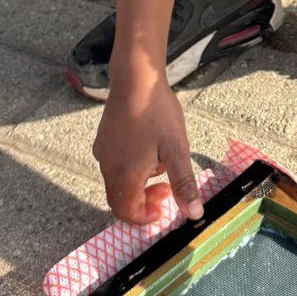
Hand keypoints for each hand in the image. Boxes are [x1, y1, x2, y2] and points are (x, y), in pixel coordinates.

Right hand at [93, 79, 203, 225]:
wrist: (136, 78)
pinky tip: (147, 149)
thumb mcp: (176, 149)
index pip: (126, 212)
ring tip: (160, 163)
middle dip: (143, 201)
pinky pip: (113, 164)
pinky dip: (129, 169)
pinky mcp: (102, 138)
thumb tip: (194, 214)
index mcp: (125, 174)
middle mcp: (108, 166)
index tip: (163, 208)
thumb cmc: (157, 112)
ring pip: (116, 182)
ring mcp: (102, 151)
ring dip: (137, 184)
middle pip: (119, 200)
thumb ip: (183, 184)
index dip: (144, 217)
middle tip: (165, 188)